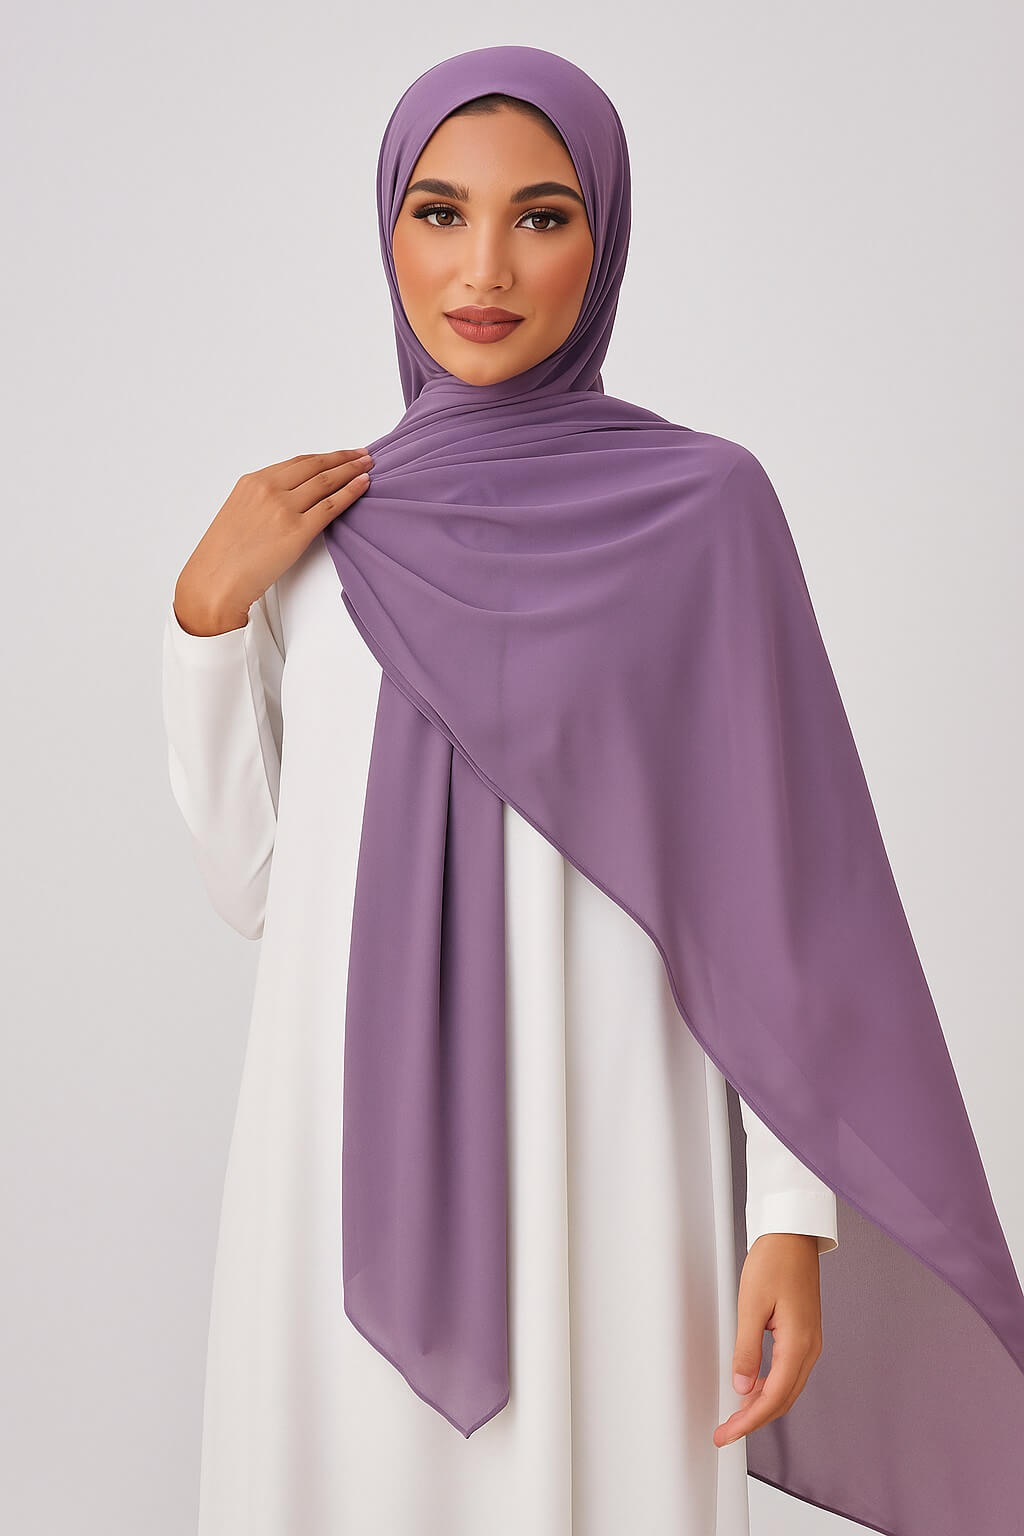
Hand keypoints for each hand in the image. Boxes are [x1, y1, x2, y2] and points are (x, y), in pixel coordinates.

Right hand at [174, 447, 374, 634]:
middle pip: (315, 466)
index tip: (341, 455)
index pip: (298, 463)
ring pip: (326, 482)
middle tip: (363, 455)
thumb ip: (264, 499)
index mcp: (253, 482)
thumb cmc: (224, 556)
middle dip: (343, 459)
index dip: (324, 457)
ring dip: (351, 471)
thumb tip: (293, 496)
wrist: (216, 582)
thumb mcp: (239, 512)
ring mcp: (284, 509)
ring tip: (368, 467)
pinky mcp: (297, 531)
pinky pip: (331, 506)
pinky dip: (350, 492)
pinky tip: (362, 485)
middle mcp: (269, 489)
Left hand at [713, 1232, 822, 1447]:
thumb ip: (746, 1349)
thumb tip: (742, 1385)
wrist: (792, 1234)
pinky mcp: (804, 1334)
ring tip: (735, 1414)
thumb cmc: (774, 1260)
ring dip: (762, 1404)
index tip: (728, 1433)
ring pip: (787, 1388)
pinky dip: (770, 1385)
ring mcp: (809, 1341)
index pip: (773, 1397)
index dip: (749, 1420)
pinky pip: (788, 1371)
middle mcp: (809, 1347)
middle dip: (754, 1419)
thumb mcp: (751, 1305)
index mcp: (798, 1343)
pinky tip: (752, 1386)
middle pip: (783, 1399)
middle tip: (726, 1431)